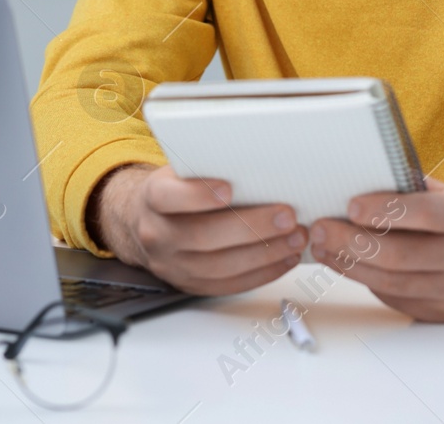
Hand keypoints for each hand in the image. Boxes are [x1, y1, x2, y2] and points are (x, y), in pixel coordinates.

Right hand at [88, 164, 307, 295]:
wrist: (147, 221)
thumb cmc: (178, 188)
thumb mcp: (182, 169)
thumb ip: (209, 167)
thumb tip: (259, 158)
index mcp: (152, 198)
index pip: (168, 197)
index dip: (197, 195)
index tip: (229, 188)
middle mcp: (158, 234)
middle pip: (202, 236)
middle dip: (250, 227)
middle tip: (287, 216)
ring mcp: (173, 266)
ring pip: (220, 267)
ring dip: (265, 254)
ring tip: (296, 238)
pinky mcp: (192, 285)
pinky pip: (229, 285)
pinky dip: (263, 272)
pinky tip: (286, 257)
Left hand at [307, 177, 443, 332]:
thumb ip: (413, 188)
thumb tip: (361, 176)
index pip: (425, 214)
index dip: (385, 210)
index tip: (351, 206)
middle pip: (399, 255)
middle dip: (351, 242)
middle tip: (320, 229)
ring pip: (391, 282)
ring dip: (348, 265)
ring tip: (321, 246)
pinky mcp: (442, 313)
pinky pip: (394, 297)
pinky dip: (363, 280)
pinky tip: (343, 264)